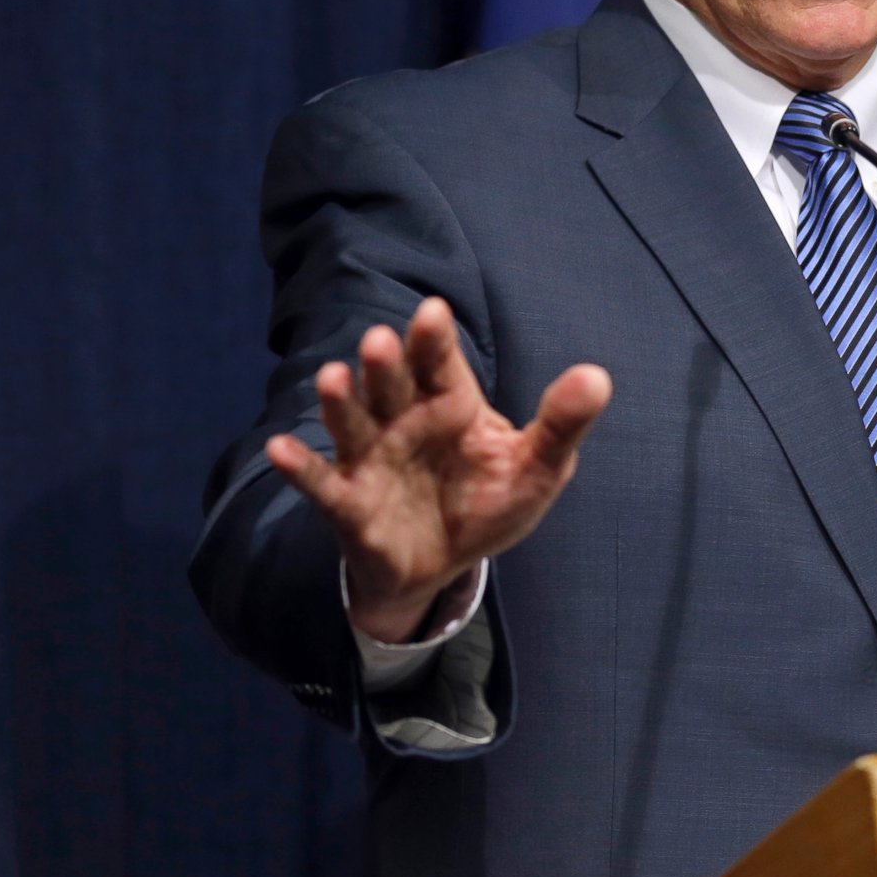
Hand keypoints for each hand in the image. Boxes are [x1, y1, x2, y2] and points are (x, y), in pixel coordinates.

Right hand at [264, 297, 611, 642]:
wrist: (445, 564)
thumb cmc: (489, 502)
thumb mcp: (537, 468)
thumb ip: (561, 425)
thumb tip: (597, 376)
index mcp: (451, 403)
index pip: (441, 365)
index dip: (435, 341)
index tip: (434, 312)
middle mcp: (405, 421)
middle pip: (393, 387)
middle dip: (386, 365)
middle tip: (379, 340)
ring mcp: (372, 459)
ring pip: (354, 424)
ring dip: (341, 403)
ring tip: (332, 377)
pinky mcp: (349, 503)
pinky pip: (321, 484)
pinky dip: (300, 468)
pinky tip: (279, 449)